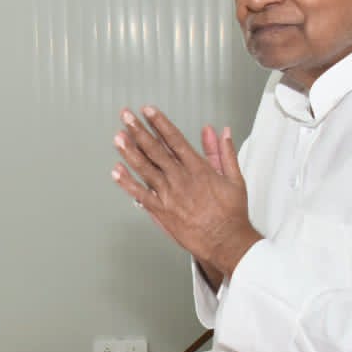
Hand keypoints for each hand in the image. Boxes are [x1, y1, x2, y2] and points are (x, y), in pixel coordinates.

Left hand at [112, 106, 260, 279]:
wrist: (226, 241)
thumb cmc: (231, 213)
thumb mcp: (234, 178)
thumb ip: (224, 153)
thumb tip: (219, 132)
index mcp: (198, 168)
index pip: (175, 139)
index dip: (160, 123)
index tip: (148, 110)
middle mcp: (180, 178)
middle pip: (155, 150)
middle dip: (139, 131)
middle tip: (126, 116)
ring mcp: (169, 195)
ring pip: (145, 169)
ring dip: (129, 151)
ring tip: (117, 137)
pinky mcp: (162, 212)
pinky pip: (141, 195)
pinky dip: (127, 183)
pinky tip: (116, 172)